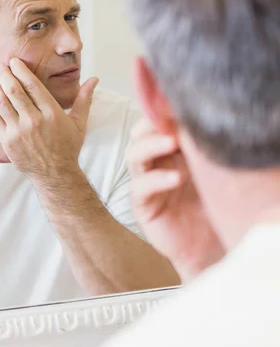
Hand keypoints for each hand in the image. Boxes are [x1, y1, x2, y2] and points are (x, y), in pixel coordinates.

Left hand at [0, 58, 98, 180]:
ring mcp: (19, 132)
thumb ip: (84, 99)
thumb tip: (95, 79)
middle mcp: (34, 121)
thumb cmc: (68, 147)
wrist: (55, 175)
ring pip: (1, 102)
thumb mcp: (80, 123)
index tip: (14, 62)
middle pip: (13, 90)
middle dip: (5, 74)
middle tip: (2, 67)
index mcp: (52, 113)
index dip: (20, 70)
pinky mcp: (7, 143)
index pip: (32, 84)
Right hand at [126, 119, 224, 280]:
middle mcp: (156, 161)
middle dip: (153, 122)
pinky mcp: (142, 204)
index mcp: (171, 149)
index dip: (163, 111)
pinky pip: (140, 187)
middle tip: (172, 119)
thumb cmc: (211, 205)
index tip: (178, 101)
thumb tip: (201, 116)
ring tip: (172, 141)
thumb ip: (200, 146)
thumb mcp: (209, 169)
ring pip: (134, 154)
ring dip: (151, 145)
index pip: (158, 122)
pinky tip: (176, 178)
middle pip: (141, 133)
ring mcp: (146, 181)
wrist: (208, 245)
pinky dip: (157, 180)